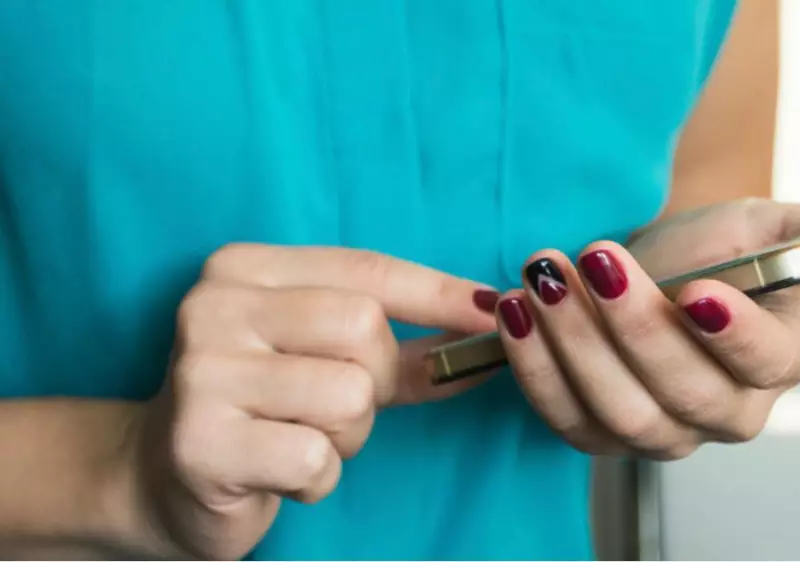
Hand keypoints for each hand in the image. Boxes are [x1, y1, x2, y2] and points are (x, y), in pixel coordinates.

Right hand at [127, 244, 495, 559]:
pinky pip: (316, 457)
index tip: (494, 311)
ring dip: (347, 435)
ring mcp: (202, 372)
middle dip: (376, 379)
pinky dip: (317, 477)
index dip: (437, 294)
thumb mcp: (327, 363)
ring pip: (349, 396)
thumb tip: (493, 329)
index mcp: (245, 269)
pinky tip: (278, 472)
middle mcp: (216, 306)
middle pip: (363, 328)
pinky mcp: (202, 441)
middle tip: (337, 406)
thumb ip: (404, 349)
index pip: (364, 270)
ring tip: (301, 438)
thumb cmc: (262, 410)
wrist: (160, 475)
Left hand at [497, 198, 799, 458]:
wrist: (643, 268)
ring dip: (573, 345)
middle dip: (632, 326)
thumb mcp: (758, 227)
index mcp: (777, 361)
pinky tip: (512, 312)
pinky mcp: (600, 436)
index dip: (731, 332)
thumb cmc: (702, 249)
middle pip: (683, 392)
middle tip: (591, 260)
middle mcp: (726, 413)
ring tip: (540, 280)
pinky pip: (565, 418)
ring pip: (620, 411)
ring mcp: (661, 434)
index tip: (694, 289)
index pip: (764, 362)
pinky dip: (534, 367)